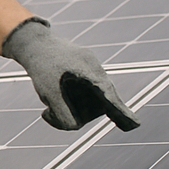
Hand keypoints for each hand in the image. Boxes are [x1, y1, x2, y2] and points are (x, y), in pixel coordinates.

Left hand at [2, 18, 139, 131]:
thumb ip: (63, 114)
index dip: (121, 114)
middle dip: (74, 112)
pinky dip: (67, 98)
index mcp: (92, 73)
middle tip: (47, 113)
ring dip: (68, 104)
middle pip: (96, 104)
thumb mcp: (48, 92)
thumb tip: (75, 127)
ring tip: (48, 96)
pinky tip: (53, 92)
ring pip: (87, 100)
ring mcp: (92, 70)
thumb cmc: (42, 65)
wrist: (33, 41)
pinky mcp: (84, 71)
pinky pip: (82, 92)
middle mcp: (96, 71)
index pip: (110, 99)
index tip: (135, 125)